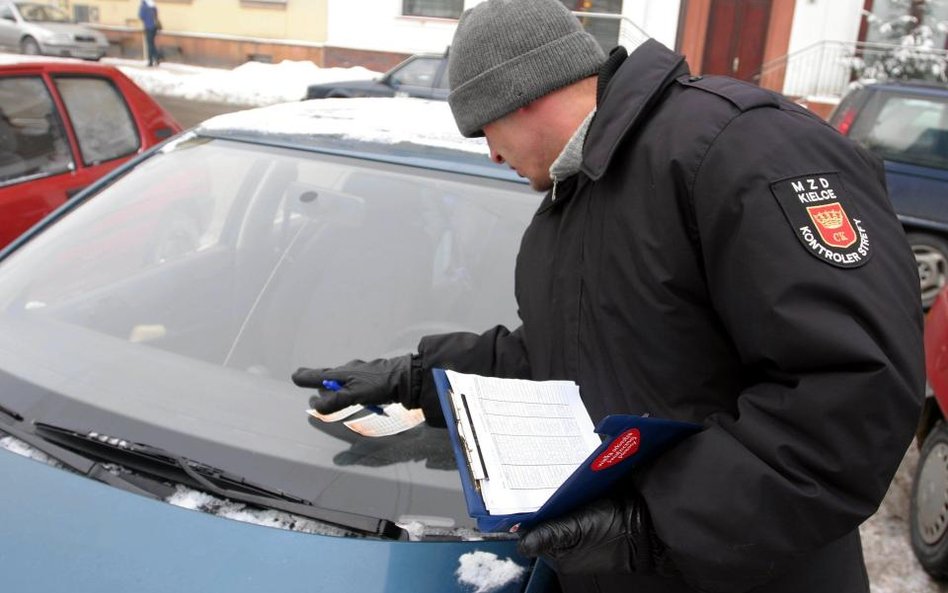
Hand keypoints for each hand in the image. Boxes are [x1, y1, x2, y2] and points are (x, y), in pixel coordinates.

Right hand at [292, 355, 419, 413]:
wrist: (407, 378)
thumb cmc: (380, 384)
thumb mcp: (354, 394)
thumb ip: (335, 401)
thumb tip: (315, 405)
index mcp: (343, 373)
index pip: (320, 376)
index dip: (307, 378)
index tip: (295, 376)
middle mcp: (351, 371)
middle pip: (330, 375)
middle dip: (317, 377)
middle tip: (305, 376)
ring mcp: (363, 373)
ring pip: (343, 378)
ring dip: (333, 383)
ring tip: (326, 387)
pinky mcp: (374, 378)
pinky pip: (355, 382)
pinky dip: (348, 386)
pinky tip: (353, 390)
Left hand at [517, 493, 674, 575]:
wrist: (649, 523)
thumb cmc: (617, 530)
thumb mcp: (578, 529)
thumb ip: (549, 534)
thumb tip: (522, 544)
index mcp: (562, 556)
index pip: (535, 534)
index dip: (530, 517)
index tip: (525, 497)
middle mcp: (570, 547)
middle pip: (547, 521)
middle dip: (544, 504)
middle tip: (540, 484)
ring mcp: (582, 532)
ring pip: (560, 511)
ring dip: (557, 496)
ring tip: (555, 478)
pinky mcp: (593, 517)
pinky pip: (575, 505)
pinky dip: (572, 494)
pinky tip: (571, 482)